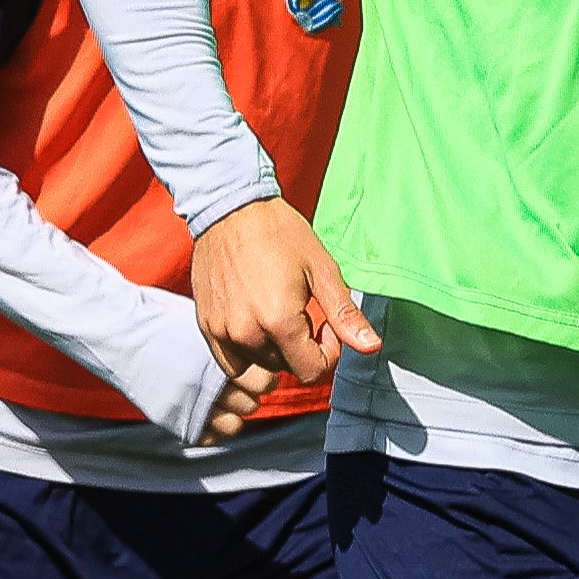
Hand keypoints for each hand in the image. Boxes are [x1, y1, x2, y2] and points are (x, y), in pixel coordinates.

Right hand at [189, 196, 378, 382]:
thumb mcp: (322, 269)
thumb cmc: (279, 232)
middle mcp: (246, 334)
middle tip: (302, 313)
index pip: (311, 371)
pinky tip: (255, 327)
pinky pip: (230, 363)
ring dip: (274, 353)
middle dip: (300, 349)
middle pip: (285, 369)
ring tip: (276, 320)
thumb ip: (345, 314)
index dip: (327, 353)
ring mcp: (221, 332)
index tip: (325, 326)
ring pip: (257, 368)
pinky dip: (246, 356)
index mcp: (279, 322)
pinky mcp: (206, 326)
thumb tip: (372, 347)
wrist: (230, 207)